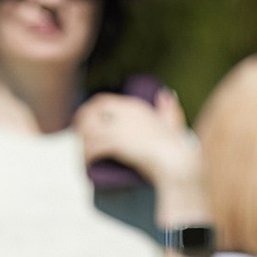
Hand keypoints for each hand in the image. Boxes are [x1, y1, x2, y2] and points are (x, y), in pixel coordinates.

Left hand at [73, 85, 202, 199]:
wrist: (176, 162)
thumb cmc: (176, 146)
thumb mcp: (172, 123)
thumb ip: (169, 108)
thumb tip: (166, 93)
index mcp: (134, 107)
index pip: (100, 101)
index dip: (87, 111)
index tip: (83, 123)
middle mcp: (124, 114)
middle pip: (89, 115)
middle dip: (79, 127)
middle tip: (79, 141)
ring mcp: (120, 128)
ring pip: (88, 133)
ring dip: (82, 145)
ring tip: (83, 157)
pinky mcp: (118, 144)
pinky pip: (93, 148)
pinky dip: (87, 156)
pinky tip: (86, 164)